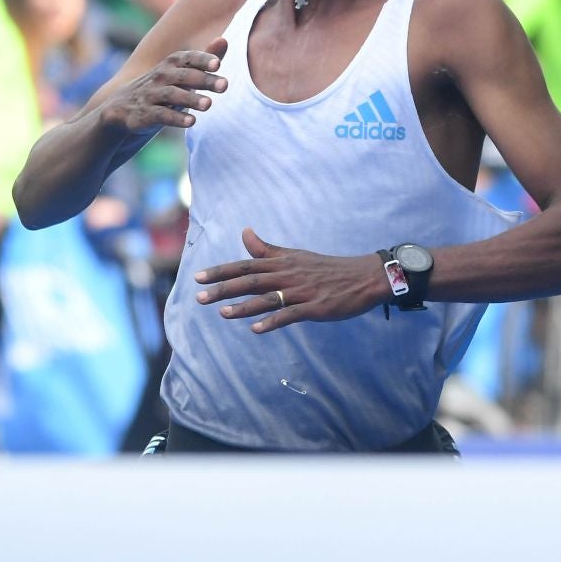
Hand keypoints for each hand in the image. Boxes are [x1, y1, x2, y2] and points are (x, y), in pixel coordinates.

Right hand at [101, 37, 227, 133]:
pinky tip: (191, 122)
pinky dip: (176, 118)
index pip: (187, 58)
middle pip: (183, 76)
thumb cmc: (162, 89)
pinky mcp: (144, 114)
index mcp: (171, 64)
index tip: (218, 64)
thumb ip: (204, 60)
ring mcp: (151, 95)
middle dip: (204, 80)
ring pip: (172, 95)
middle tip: (225, 85)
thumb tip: (224, 40)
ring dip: (191, 99)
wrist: (122, 108)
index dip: (202, 59)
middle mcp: (160, 76)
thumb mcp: (181, 74)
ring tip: (209, 105)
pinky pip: (161, 115)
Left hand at [194, 228, 388, 333]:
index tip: (198, 277)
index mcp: (282, 262)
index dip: (221, 271)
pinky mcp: (315, 307)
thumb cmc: (325, 268)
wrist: (362, 277)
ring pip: (268, 298)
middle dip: (224, 288)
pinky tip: (256, 329)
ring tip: (222, 313)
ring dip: (244, 306)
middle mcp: (288, 275)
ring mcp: (301, 291)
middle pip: (251, 280)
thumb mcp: (294, 255)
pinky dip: (273, 321)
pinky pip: (290, 314)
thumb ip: (267, 249)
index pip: (245, 265)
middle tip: (200, 297)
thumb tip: (245, 232)